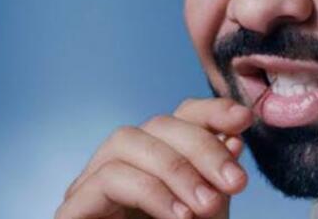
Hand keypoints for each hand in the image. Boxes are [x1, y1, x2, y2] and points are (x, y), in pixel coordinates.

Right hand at [55, 98, 252, 218]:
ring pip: (127, 140)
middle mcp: (121, 164)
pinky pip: (109, 179)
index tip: (245, 120)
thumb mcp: (209, 214)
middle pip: (158, 123)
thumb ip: (218, 178)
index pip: (180, 115)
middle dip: (202, 146)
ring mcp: (92, 184)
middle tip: (236, 182)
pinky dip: (151, 191)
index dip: (211, 110)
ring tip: (207, 205)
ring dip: (176, 169)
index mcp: (156, 160)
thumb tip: (234, 137)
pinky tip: (180, 216)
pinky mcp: (72, 210)